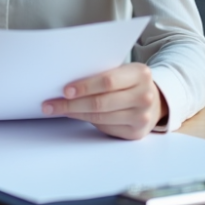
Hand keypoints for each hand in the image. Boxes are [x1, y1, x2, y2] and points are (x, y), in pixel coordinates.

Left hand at [41, 62, 166, 139]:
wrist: (154, 100)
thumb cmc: (128, 82)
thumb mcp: (122, 71)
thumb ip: (102, 74)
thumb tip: (66, 82)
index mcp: (140, 74)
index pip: (107, 81)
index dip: (84, 86)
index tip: (64, 90)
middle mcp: (144, 96)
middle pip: (100, 103)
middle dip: (72, 104)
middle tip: (50, 104)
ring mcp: (142, 116)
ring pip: (100, 117)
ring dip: (74, 113)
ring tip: (55, 109)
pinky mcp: (136, 133)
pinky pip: (104, 127)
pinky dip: (86, 121)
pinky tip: (73, 115)